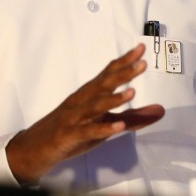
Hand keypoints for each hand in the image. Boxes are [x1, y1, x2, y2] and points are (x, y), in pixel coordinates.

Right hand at [6, 43, 164, 184]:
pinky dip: (103, 128)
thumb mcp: (105, 123)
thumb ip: (133, 117)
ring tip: (132, 92)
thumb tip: (160, 110)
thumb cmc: (71, 131)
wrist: (35, 147)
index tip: (141, 49)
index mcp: (89, 94)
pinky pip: (88, 131)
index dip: (125, 61)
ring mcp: (74, 118)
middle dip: (122, 73)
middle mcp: (81, 101)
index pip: (108, 74)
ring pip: (95, 106)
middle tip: (141, 63)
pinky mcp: (70, 135)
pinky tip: (118, 126)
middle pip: (103, 84)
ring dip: (113, 99)